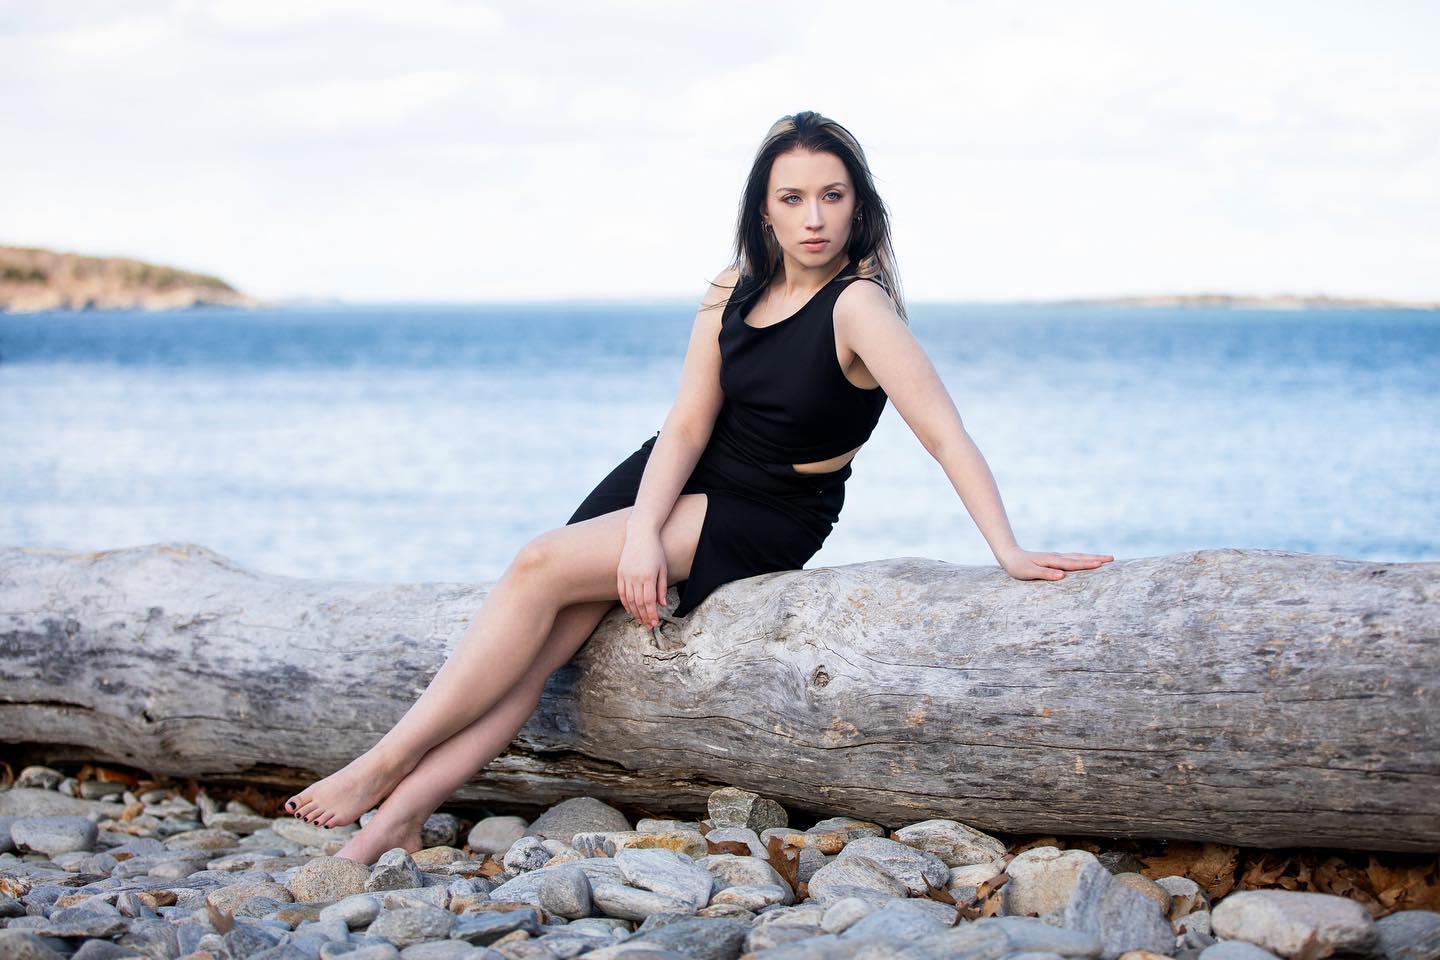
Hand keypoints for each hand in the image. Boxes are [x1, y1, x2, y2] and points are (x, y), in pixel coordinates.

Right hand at [617, 529, 669, 628]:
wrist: (640, 534)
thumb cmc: (655, 550)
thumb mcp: (663, 568)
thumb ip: (662, 587)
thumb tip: (662, 604)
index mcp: (648, 577)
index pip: (648, 602)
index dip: (651, 614)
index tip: (654, 623)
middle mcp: (635, 577)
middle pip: (638, 603)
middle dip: (643, 617)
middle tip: (648, 626)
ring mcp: (625, 575)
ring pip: (628, 600)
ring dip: (634, 612)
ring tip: (639, 621)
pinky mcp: (620, 573)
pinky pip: (621, 592)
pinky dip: (624, 603)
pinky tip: (629, 610)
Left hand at [998, 546, 1113, 580]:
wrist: (1010, 555)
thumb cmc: (1018, 566)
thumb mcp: (1029, 572)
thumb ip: (1046, 574)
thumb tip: (1062, 576)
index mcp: (1053, 561)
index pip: (1073, 563)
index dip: (1087, 564)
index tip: (1102, 564)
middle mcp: (1057, 557)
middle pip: (1080, 557)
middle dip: (1096, 558)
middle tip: (1112, 558)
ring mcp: (1057, 557)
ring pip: (1078, 556)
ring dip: (1092, 557)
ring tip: (1105, 559)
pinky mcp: (1054, 559)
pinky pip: (1073, 558)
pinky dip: (1083, 558)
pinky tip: (1087, 560)